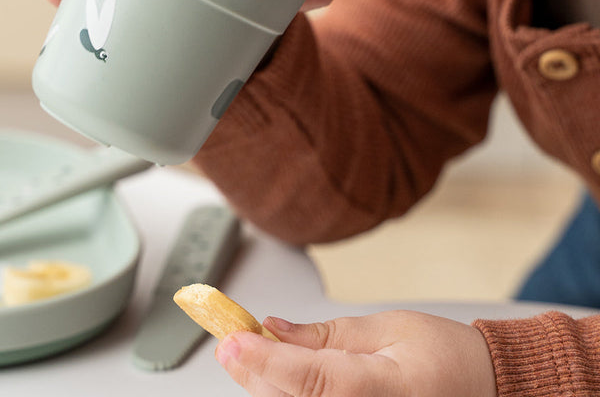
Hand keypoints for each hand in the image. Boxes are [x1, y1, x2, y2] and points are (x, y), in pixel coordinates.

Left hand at [215, 310, 497, 396]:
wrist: (487, 389)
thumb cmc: (447, 357)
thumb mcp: (388, 328)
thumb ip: (328, 334)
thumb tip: (276, 327)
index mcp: (385, 390)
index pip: (312, 379)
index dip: (267, 360)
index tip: (233, 339)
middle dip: (254, 372)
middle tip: (230, 341)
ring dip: (267, 386)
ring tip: (249, 354)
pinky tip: (279, 378)